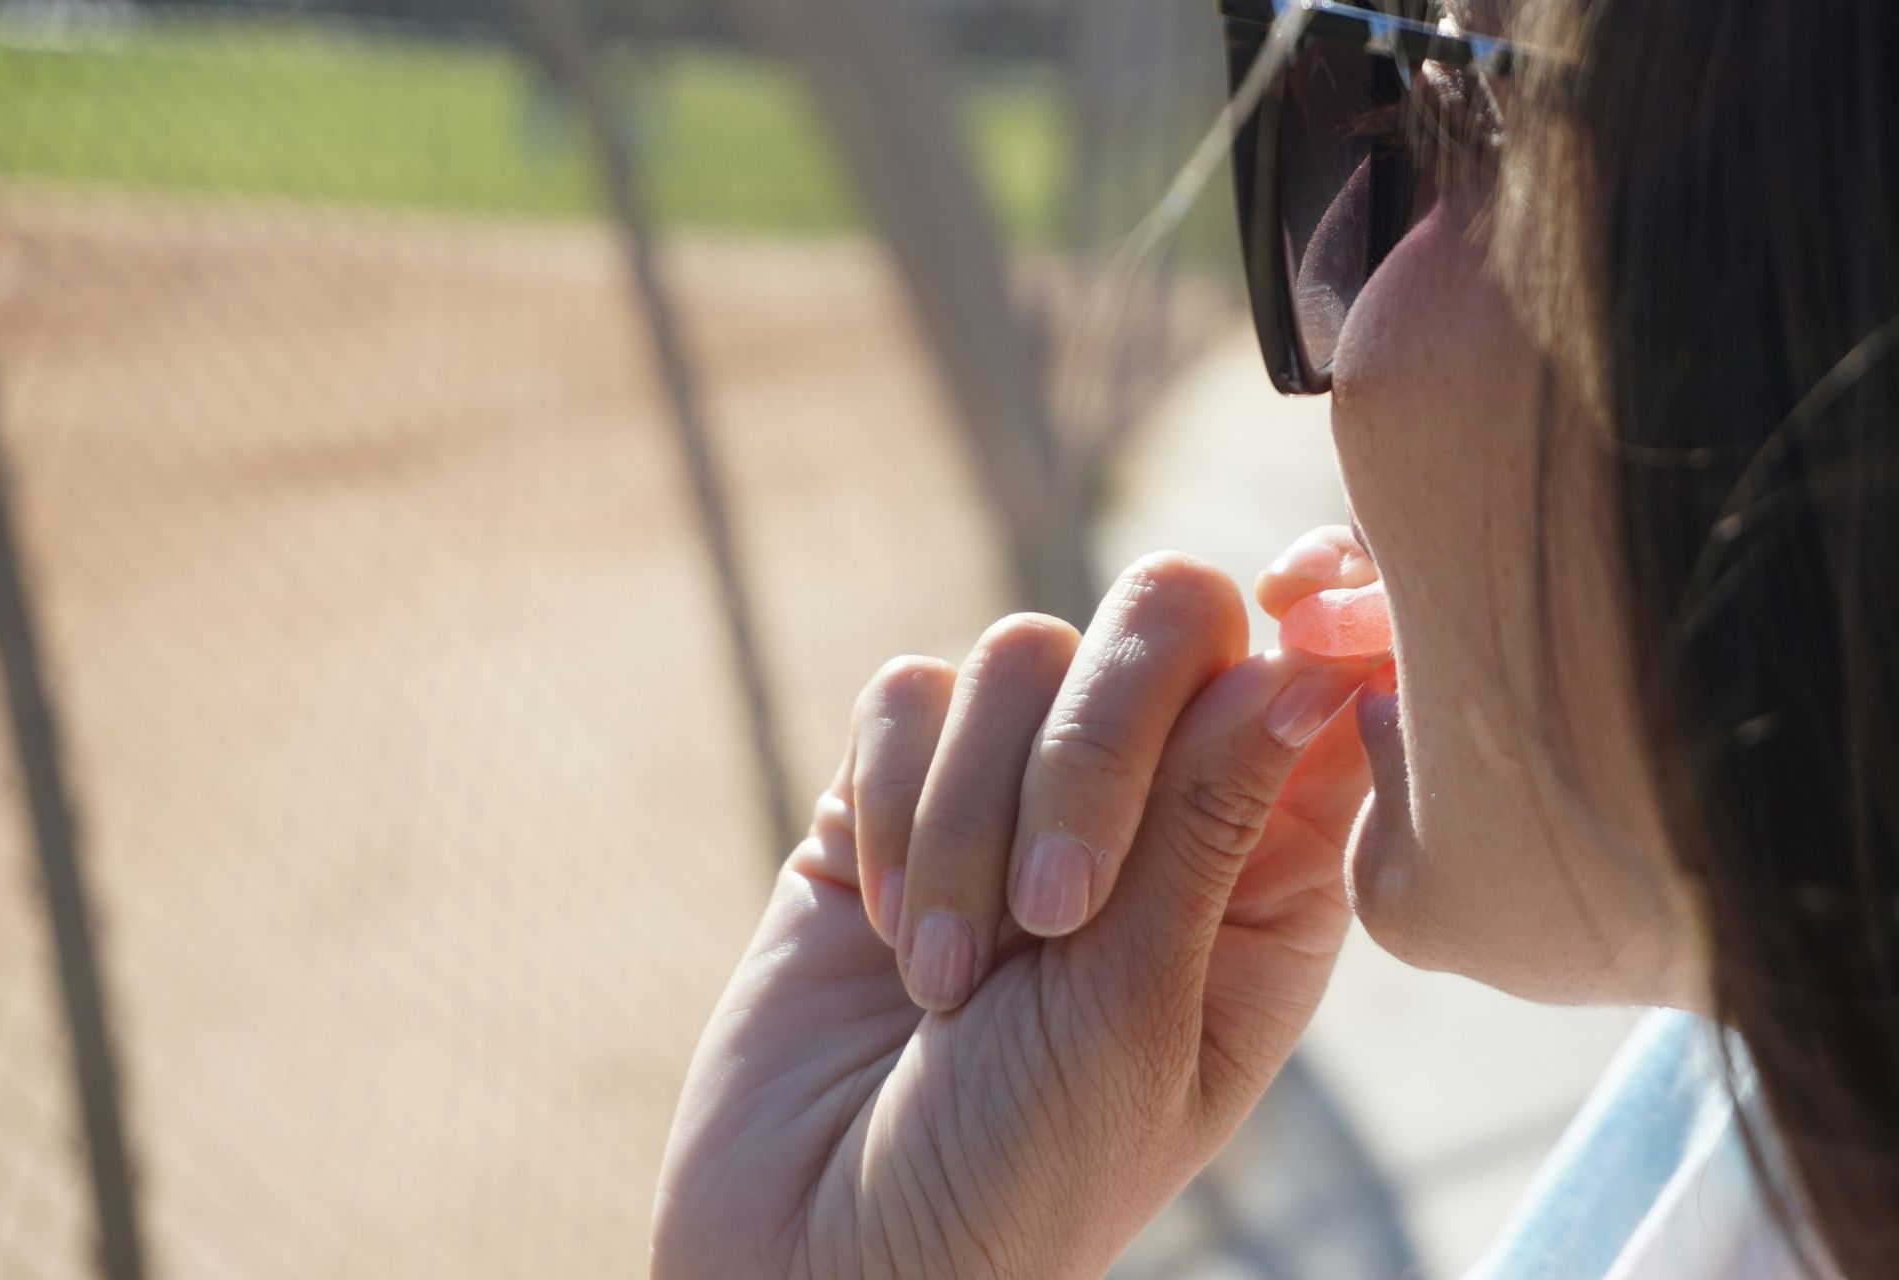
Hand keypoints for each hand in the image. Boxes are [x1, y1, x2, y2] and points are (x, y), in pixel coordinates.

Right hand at [653, 538, 1384, 1278]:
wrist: (826, 1257)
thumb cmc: (1020, 1175)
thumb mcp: (1140, 1016)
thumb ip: (1212, 824)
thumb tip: (1309, 655)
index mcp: (1262, 873)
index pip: (1313, 681)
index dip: (1318, 622)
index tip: (1303, 615)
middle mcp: (1149, 810)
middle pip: (1165, 621)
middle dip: (1099, 744)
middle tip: (1057, 910)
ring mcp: (1012, 792)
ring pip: (1019, 653)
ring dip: (971, 823)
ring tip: (949, 980)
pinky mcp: (892, 795)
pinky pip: (904, 696)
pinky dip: (893, 810)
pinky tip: (888, 935)